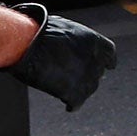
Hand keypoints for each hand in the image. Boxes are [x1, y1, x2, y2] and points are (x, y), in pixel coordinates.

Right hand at [3, 5, 117, 110]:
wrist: (26, 44)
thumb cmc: (39, 32)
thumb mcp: (66, 28)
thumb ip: (77, 41)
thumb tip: (74, 47)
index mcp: (94, 41)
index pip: (110, 54)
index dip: (107, 61)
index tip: (107, 67)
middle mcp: (95, 59)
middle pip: (98, 73)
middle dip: (88, 76)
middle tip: (75, 78)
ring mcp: (86, 77)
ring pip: (90, 89)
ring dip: (81, 91)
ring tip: (67, 90)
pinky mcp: (74, 92)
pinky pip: (77, 103)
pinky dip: (73, 105)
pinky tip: (68, 107)